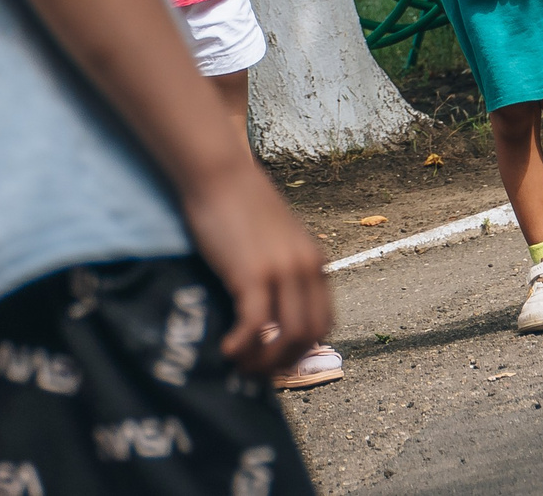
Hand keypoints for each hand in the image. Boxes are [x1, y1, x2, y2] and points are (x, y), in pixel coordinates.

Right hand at [182, 160, 333, 370]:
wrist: (218, 171)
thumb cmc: (238, 201)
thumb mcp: (276, 236)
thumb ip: (282, 265)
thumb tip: (272, 301)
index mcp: (315, 260)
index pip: (324, 321)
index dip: (303, 349)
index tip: (277, 359)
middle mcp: (306, 268)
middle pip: (310, 336)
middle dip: (285, 363)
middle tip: (257, 371)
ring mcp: (282, 271)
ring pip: (288, 338)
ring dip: (264, 362)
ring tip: (241, 365)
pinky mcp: (253, 274)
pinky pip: (256, 327)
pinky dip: (243, 347)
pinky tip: (227, 350)